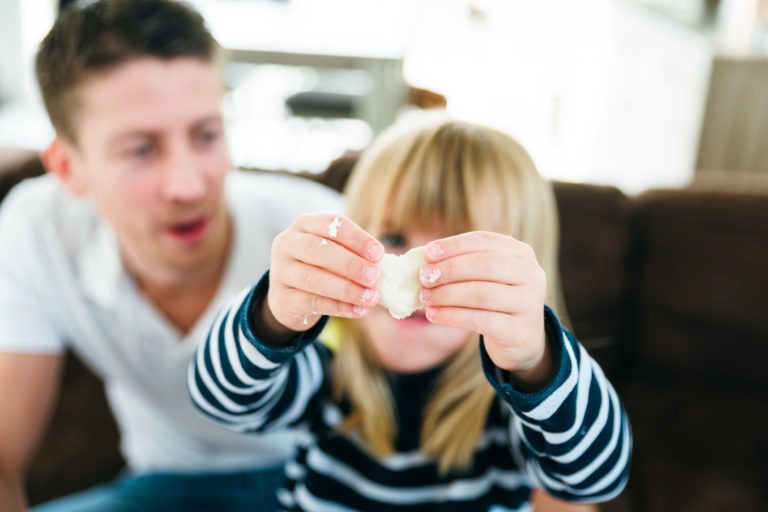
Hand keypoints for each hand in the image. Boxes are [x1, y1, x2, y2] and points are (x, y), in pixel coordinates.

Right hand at [263, 213, 382, 335]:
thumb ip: (355, 255)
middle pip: (318, 250)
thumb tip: (384, 266)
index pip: (330, 224)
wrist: (290, 298)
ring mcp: (280, 271)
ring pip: (314, 279)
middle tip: (375, 277)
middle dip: (350, 264)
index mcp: (304, 224)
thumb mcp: (335, 254)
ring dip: (347, 289)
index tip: (378, 253)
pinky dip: (339, 307)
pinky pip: (312, 302)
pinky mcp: (282, 298)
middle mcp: (287, 243)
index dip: (356, 238)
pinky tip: (358, 310)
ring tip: (371, 297)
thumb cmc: (320, 267)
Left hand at [418, 231, 553, 388]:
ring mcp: (529, 303)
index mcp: (521, 254)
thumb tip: (424, 261)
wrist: (522, 341)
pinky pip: (481, 320)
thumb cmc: (496, 302)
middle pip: (486, 265)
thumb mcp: (486, 278)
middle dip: (450, 269)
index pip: (486, 241)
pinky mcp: (519, 330)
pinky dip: (452, 316)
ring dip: (447, 294)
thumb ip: (463, 265)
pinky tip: (434, 315)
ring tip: (426, 297)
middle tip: (424, 277)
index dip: (455, 245)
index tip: (428, 252)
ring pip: (482, 293)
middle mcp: (531, 275)